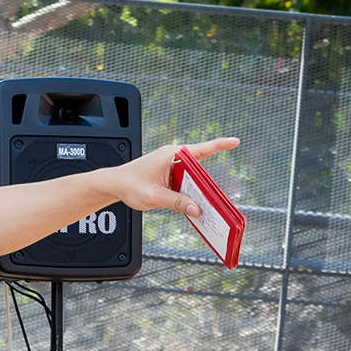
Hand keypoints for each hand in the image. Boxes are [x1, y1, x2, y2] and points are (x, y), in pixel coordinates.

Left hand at [112, 137, 239, 216]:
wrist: (114, 184)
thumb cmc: (129, 185)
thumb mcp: (154, 196)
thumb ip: (177, 203)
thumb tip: (197, 209)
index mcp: (171, 155)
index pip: (201, 149)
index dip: (220, 145)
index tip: (235, 141)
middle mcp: (173, 157)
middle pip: (199, 168)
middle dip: (206, 184)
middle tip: (214, 200)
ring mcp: (171, 165)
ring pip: (193, 177)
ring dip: (197, 190)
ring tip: (201, 205)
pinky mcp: (169, 174)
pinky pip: (185, 182)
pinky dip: (189, 192)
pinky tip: (191, 204)